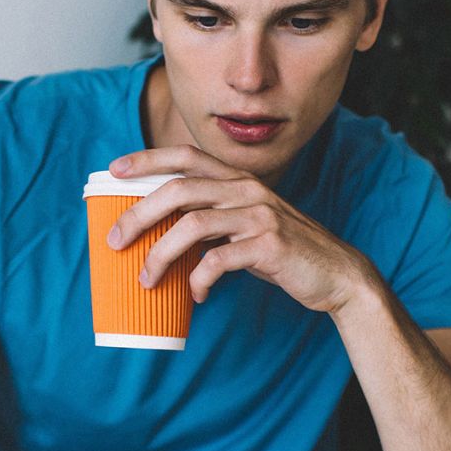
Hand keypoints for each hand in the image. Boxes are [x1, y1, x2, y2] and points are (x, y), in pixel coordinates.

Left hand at [106, 145, 379, 312]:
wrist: (337, 274)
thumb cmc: (282, 252)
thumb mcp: (245, 226)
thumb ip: (212, 219)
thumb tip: (159, 231)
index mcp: (238, 180)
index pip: (187, 156)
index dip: (148, 159)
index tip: (113, 170)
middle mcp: (248, 190)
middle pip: (179, 189)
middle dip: (139, 213)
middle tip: (113, 239)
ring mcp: (260, 215)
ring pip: (193, 224)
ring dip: (160, 253)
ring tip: (145, 279)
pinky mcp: (269, 245)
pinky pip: (219, 259)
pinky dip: (198, 279)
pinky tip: (195, 294)